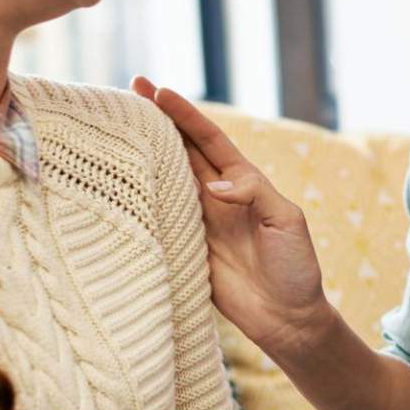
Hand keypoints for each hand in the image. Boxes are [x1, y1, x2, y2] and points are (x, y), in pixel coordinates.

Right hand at [132, 77, 333, 357]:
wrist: (287, 318)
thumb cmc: (295, 267)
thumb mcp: (286, 221)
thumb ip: (253, 195)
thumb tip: (212, 186)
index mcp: (243, 182)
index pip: (208, 139)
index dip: (184, 115)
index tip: (159, 91)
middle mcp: (215, 196)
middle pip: (180, 150)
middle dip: (156, 121)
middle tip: (128, 92)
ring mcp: (198, 221)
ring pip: (164, 179)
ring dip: (141, 155)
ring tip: (113, 129)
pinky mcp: (185, 248)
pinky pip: (158, 219)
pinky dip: (139, 201)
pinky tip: (116, 185)